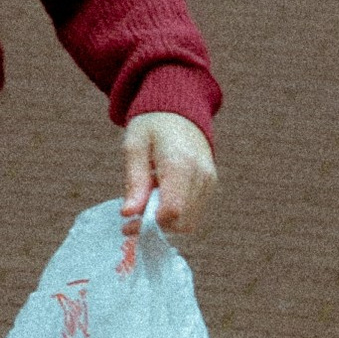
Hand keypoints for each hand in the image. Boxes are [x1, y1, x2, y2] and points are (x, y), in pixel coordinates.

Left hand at [122, 112, 215, 242]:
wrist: (179, 112)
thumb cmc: (152, 126)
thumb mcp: (134, 146)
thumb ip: (134, 180)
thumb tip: (129, 213)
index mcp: (180, 164)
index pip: (172, 210)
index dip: (149, 224)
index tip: (127, 224)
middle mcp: (201, 175)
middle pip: (181, 221)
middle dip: (155, 226)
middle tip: (133, 213)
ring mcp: (210, 181)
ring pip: (189, 222)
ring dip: (165, 220)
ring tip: (148, 196)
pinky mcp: (211, 185)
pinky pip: (194, 213)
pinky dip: (175, 213)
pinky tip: (160, 194)